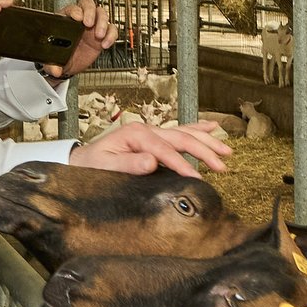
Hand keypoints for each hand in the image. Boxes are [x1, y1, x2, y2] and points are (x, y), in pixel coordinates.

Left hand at [43, 0, 119, 78]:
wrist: (69, 65)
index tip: (78, 18)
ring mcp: (92, 26)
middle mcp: (80, 20)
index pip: (72, 8)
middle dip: (90, 11)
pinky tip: (105, 44)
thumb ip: (51, 65)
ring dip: (102, 23)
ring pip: (102, 14)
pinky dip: (111, 35)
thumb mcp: (52, 60)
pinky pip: (112, 29)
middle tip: (89, 23)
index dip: (75, 11)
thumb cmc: (59, 55)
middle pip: (88, 4)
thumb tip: (54, 70)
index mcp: (65, 20)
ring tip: (99, 36)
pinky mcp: (103, 34)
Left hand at [69, 121, 229, 176]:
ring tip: (226, 151)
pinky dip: (197, 129)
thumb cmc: (90, 167)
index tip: (197, 178)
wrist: (79, 162)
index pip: (165, 151)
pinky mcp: (153, 138)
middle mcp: (146, 130)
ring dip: (206, 141)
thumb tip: (151, 162)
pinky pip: (180, 131)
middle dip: (204, 151)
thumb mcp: (104, 166)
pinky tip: (211, 127)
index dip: (183, 165)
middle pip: (181, 138)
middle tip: (221, 166)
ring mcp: (151, 132)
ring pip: (185, 133)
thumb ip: (127, 164)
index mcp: (136, 135)